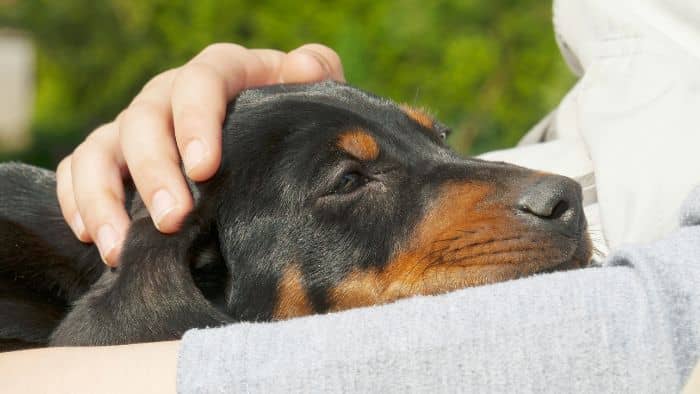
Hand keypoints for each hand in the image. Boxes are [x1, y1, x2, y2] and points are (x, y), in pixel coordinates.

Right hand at [56, 43, 344, 265]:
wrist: (267, 145)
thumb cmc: (289, 122)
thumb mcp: (310, 96)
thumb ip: (316, 75)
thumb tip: (303, 66)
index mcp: (221, 74)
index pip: (200, 82)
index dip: (196, 121)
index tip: (205, 169)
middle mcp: (170, 94)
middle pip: (145, 120)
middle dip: (154, 173)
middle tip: (172, 221)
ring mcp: (137, 124)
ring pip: (102, 148)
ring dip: (102, 197)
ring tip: (119, 249)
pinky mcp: (114, 154)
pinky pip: (79, 168)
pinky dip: (77, 200)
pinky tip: (95, 239)